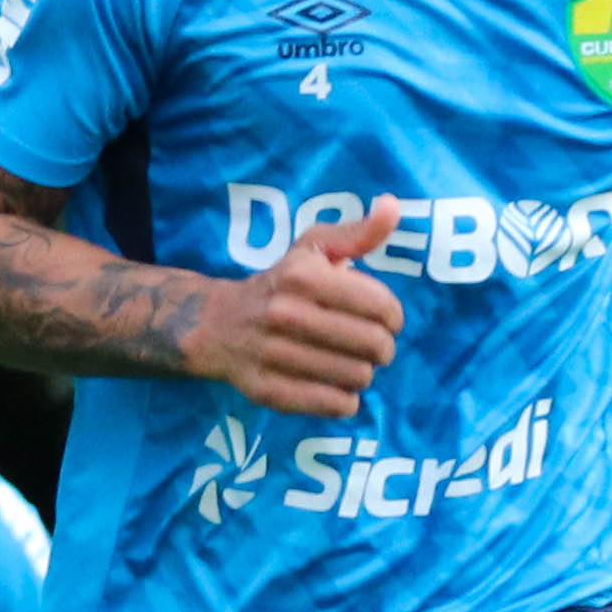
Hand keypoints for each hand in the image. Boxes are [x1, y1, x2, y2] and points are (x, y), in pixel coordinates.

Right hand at [188, 199, 406, 417]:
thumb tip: (392, 206)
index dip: (394, 317)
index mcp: (302, 276)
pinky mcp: (266, 391)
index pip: (381, 307)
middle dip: (382, 348)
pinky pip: (333, 405)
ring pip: (357, 377)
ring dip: (362, 373)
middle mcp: (285, 314)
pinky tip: (334, 384)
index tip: (386, 319)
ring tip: (350, 362)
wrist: (217, 325)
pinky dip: (344, 399)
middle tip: (371, 346)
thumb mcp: (313, 248)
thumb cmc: (281, 282)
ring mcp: (272, 355)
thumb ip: (358, 233)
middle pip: (374, 346)